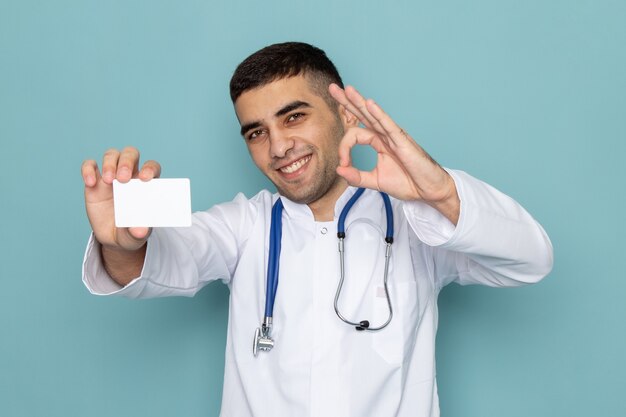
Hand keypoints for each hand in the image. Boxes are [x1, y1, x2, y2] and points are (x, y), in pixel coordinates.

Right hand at [81, 147, 161, 250]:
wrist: (113, 238)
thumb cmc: (130, 231)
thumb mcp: (136, 235)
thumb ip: (139, 232)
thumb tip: (140, 231)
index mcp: (146, 184)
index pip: (152, 167)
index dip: (149, 169)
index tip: (145, 179)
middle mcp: (130, 175)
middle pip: (131, 154)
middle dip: (127, 162)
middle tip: (123, 178)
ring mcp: (112, 176)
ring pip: (112, 155)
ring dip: (110, 163)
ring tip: (109, 181)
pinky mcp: (94, 182)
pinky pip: (90, 165)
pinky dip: (88, 169)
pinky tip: (90, 183)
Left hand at [329, 84, 459, 223]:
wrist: (428, 190)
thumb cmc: (407, 183)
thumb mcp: (375, 181)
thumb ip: (356, 177)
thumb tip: (338, 170)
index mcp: (378, 142)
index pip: (354, 135)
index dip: (344, 148)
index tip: (343, 165)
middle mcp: (385, 135)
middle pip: (363, 114)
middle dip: (347, 102)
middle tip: (332, 88)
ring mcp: (394, 136)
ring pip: (374, 116)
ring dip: (359, 102)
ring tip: (347, 89)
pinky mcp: (403, 142)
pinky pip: (389, 125)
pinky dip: (379, 114)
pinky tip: (370, 104)